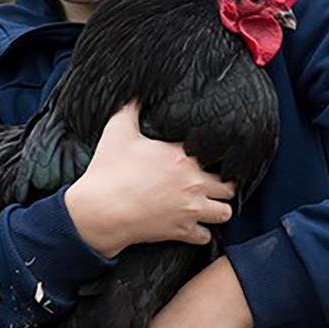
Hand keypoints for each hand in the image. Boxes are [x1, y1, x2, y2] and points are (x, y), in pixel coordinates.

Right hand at [64, 103, 234, 257]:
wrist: (99, 211)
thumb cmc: (108, 171)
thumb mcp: (117, 130)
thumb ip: (131, 107)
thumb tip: (136, 90)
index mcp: (183, 157)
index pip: (219, 154)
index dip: (218, 155)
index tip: (212, 156)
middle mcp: (193, 183)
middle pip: (229, 187)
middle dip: (224, 185)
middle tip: (213, 183)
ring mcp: (189, 210)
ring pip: (225, 213)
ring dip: (219, 209)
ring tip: (210, 205)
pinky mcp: (180, 231)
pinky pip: (205, 237)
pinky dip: (202, 233)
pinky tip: (194, 226)